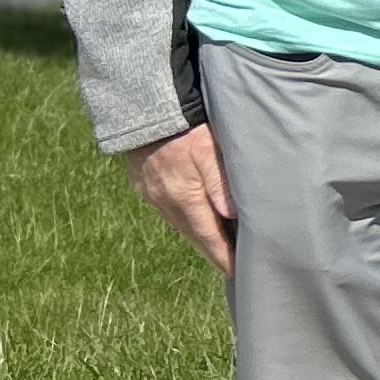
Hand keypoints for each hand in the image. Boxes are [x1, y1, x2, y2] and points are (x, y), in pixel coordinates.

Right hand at [127, 127, 236, 273]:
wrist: (142, 107)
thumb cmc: (184, 126)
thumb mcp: (209, 150)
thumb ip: (221, 184)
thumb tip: (231, 217)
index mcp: (183, 196)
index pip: (207, 236)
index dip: (223, 256)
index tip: (237, 273)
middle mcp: (164, 200)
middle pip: (192, 235)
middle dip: (212, 252)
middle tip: (231, 267)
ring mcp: (151, 193)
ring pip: (179, 223)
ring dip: (198, 236)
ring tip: (217, 247)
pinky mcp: (143, 183)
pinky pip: (167, 209)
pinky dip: (184, 218)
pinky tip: (194, 218)